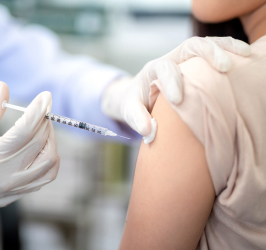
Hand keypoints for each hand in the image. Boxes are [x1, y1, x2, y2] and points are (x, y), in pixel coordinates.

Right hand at [0, 82, 58, 217]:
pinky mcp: (28, 189)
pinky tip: (45, 145)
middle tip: (42, 109)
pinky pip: (50, 172)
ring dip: (50, 137)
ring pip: (49, 158)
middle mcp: (9, 175)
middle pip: (38, 142)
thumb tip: (4, 87)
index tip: (46, 96)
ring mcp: (20, 185)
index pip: (23, 132)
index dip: (37, 111)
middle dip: (44, 120)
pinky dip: (53, 154)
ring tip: (42, 126)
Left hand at [102, 36, 250, 143]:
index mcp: (152, 71)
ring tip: (243, 56)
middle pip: (189, 46)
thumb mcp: (129, 111)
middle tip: (223, 68)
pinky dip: (228, 51)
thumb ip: (136, 118)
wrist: (138, 95)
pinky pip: (212, 52)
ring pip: (204, 45)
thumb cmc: (134, 103)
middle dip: (207, 54)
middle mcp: (170, 60)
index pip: (163, 68)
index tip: (178, 100)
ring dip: (223, 48)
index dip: (172, 81)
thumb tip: (148, 131)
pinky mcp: (195, 65)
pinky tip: (244, 57)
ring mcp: (184, 61)